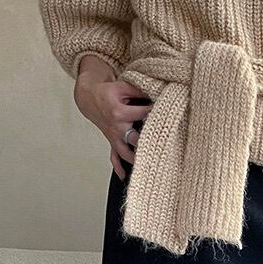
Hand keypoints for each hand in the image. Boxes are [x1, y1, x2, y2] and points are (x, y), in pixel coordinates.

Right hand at [73, 58, 152, 179]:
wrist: (90, 98)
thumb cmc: (109, 92)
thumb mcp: (124, 86)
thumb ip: (141, 91)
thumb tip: (159, 94)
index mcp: (120, 113)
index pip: (144, 114)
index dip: (158, 114)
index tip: (172, 115)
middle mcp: (117, 127)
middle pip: (135, 139)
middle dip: (148, 144)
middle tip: (164, 148)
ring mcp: (114, 137)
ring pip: (125, 152)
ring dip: (136, 160)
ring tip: (150, 168)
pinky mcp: (111, 141)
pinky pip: (113, 157)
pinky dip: (118, 168)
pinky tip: (125, 177)